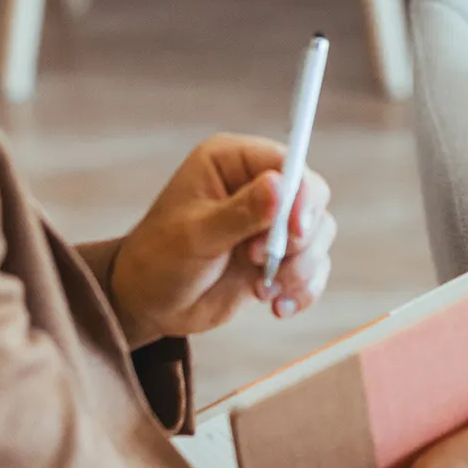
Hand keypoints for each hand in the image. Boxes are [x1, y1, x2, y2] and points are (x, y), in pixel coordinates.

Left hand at [109, 135, 335, 347]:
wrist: (149, 306)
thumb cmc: (158, 260)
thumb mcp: (194, 236)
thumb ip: (239, 213)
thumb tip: (280, 186)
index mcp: (233, 162)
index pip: (287, 163)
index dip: (300, 195)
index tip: (294, 232)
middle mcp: (258, 184)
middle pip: (312, 196)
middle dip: (299, 237)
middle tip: (265, 263)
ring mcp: (271, 220)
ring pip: (318, 233)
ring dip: (301, 267)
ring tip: (265, 289)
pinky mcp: (279, 254)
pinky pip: (315, 264)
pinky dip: (304, 288)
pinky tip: (277, 306)